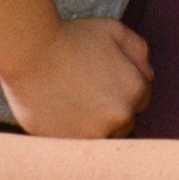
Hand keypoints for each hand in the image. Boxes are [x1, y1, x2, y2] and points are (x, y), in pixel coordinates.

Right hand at [1, 16, 152, 138]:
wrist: (30, 54)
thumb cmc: (71, 38)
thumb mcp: (113, 30)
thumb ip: (139, 50)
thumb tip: (148, 74)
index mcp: (134, 90)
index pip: (142, 100)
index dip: (124, 89)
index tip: (104, 81)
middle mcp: (120, 117)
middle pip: (125, 123)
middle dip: (112, 111)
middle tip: (88, 93)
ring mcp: (94, 136)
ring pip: (104, 139)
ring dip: (95, 128)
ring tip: (74, 106)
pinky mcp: (70, 147)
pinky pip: (80, 149)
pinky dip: (75, 137)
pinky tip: (61, 117)